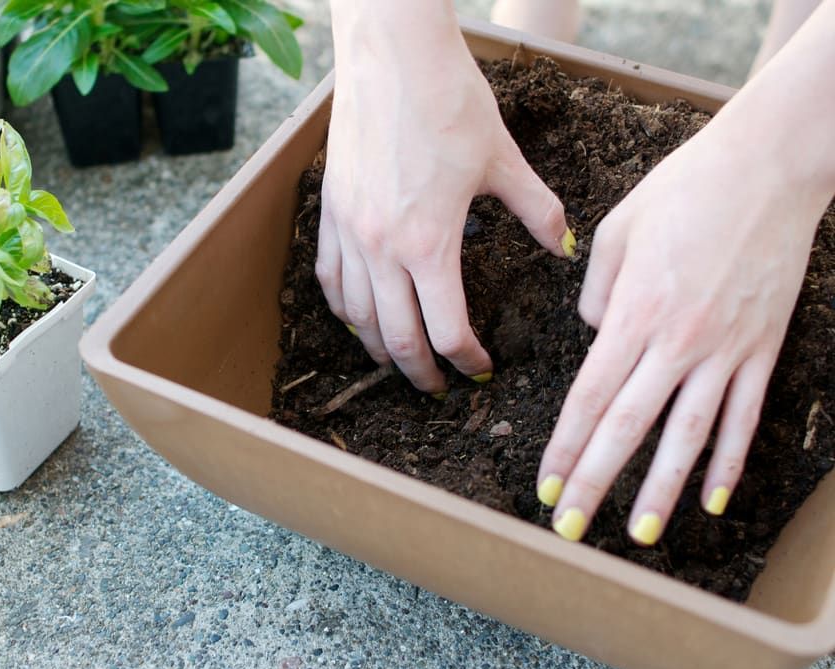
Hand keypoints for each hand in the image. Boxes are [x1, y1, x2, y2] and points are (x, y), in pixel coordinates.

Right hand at [320, 3, 571, 392]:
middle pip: (397, 338)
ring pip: (357, 316)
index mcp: (429, 244)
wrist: (392, 55)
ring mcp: (349, 232)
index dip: (466, 361)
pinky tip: (356, 317)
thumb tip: (564, 247)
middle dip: (420, 371)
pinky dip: (343, 308)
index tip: (480, 370)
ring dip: (378, 347)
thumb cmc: (449, 101)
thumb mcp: (503, 159)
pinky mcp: (330, 212)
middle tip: (436, 387)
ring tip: (397, 359)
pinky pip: (330, 278)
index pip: (446, 330)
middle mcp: (382, 249)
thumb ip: (538, 211)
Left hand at [538, 116, 825, 544]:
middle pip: (628, 427)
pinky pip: (744, 416)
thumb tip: (595, 334)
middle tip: (572, 529)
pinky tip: (713, 499)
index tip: (548, 487)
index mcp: (632, 312)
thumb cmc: (686, 189)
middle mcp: (676, 341)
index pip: (589, 397)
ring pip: (688, 435)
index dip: (565, 448)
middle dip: (596, 482)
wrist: (770, 164)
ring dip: (662, 490)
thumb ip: (595, 291)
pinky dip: (728, 461)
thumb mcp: (616, 230)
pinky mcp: (763, 348)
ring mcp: (725, 349)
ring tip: (641, 533)